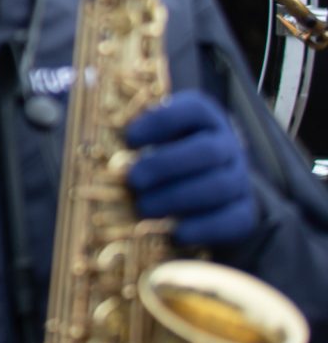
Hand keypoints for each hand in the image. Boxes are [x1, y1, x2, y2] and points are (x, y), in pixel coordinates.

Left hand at [127, 92, 257, 246]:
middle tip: (134, 179)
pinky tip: (176, 233)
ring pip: (219, 186)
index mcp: (204, 120)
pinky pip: (232, 220)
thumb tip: (98, 144)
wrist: (212, 194)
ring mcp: (239, 179)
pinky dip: (203, 227)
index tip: (130, 137)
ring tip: (145, 207)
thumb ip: (136, 139)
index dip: (162, 121)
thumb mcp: (156, 141)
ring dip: (178, 197)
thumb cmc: (170, 160)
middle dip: (166, 165)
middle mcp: (227, 146)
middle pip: (206, 151)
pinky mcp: (244, 212)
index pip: (194, 110)